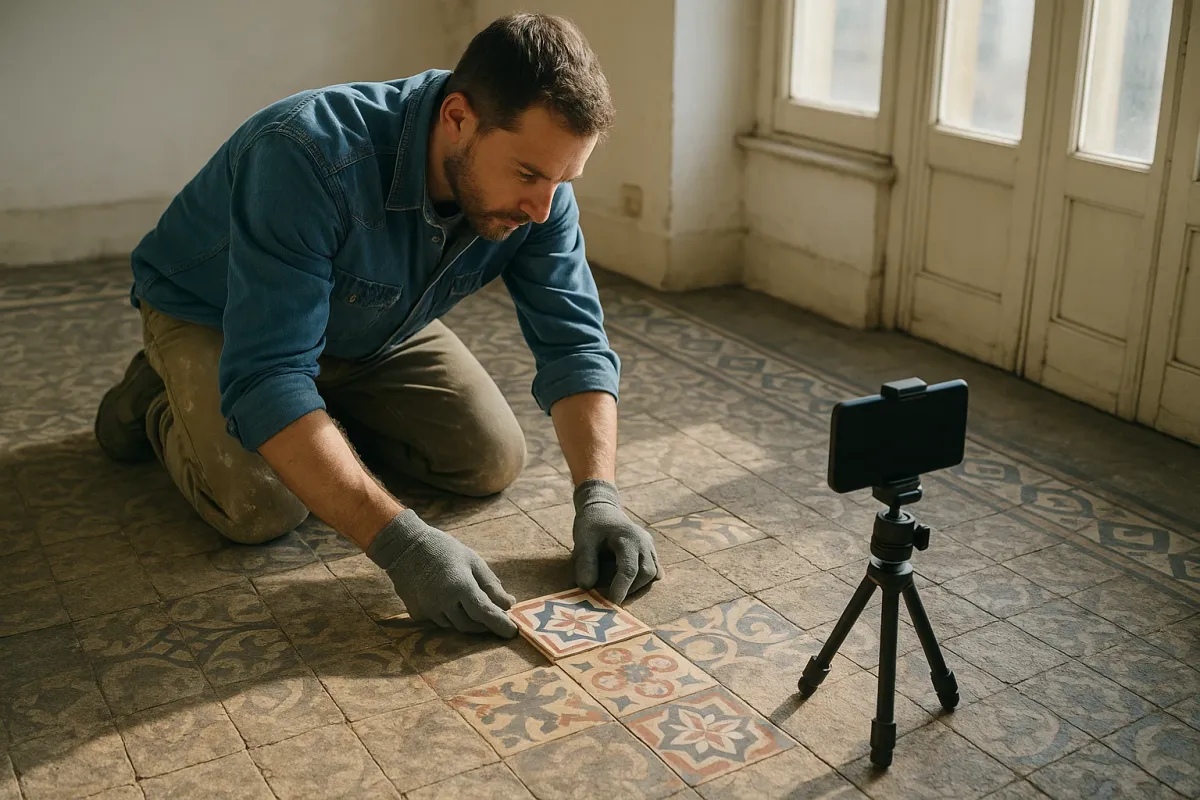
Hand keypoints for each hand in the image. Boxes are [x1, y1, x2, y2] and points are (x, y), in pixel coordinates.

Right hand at [366, 510, 516, 636]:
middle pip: (470, 625)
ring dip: (466, 620)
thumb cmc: (443, 550)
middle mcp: (443, 602)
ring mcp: (428, 610)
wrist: (405, 546)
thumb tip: (509, 605)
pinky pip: (439, 621)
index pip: (485, 613)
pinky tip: (447, 600)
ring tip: (470, 604)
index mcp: (461, 586)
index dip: (500, 624)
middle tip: (495, 617)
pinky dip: (449, 615)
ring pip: (454, 625)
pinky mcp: (417, 613)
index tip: (513, 632)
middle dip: (484, 625)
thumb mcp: (472, 561)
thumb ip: (491, 585)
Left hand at [572, 479, 661, 603]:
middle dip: (630, 588)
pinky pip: (654, 569)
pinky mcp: (651, 550)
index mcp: (627, 537)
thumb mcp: (582, 541)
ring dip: (637, 585)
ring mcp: (650, 545)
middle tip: (610, 597)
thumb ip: (585, 562)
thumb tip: (587, 587)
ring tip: (617, 587)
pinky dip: (643, 579)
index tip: (611, 603)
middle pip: (645, 573)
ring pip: (652, 573)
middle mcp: (643, 541)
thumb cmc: (591, 525)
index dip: (621, 588)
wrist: (602, 509)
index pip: (629, 568)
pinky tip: (629, 581)